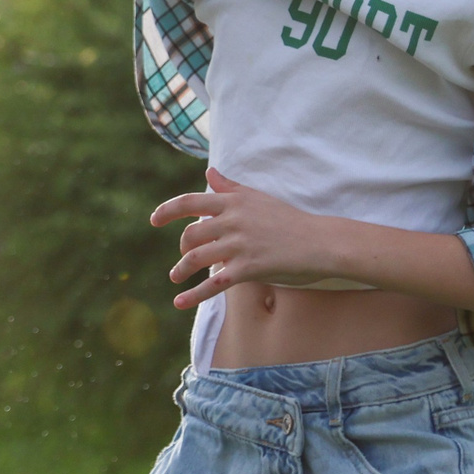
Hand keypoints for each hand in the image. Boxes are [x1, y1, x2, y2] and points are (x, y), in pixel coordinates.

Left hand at [150, 168, 347, 307]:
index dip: (167, 211)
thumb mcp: (258, 197)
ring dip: (181, 270)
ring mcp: (239, 244)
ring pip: (196, 257)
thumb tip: (209, 172)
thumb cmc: (289, 220)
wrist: (320, 242)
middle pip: (191, 234)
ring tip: (176, 277)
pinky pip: (213, 283)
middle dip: (182, 248)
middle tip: (183, 258)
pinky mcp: (248, 268)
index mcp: (233, 201)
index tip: (154, 220)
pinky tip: (179, 302)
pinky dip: (193, 295)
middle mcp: (233, 220)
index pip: (190, 201)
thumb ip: (230, 187)